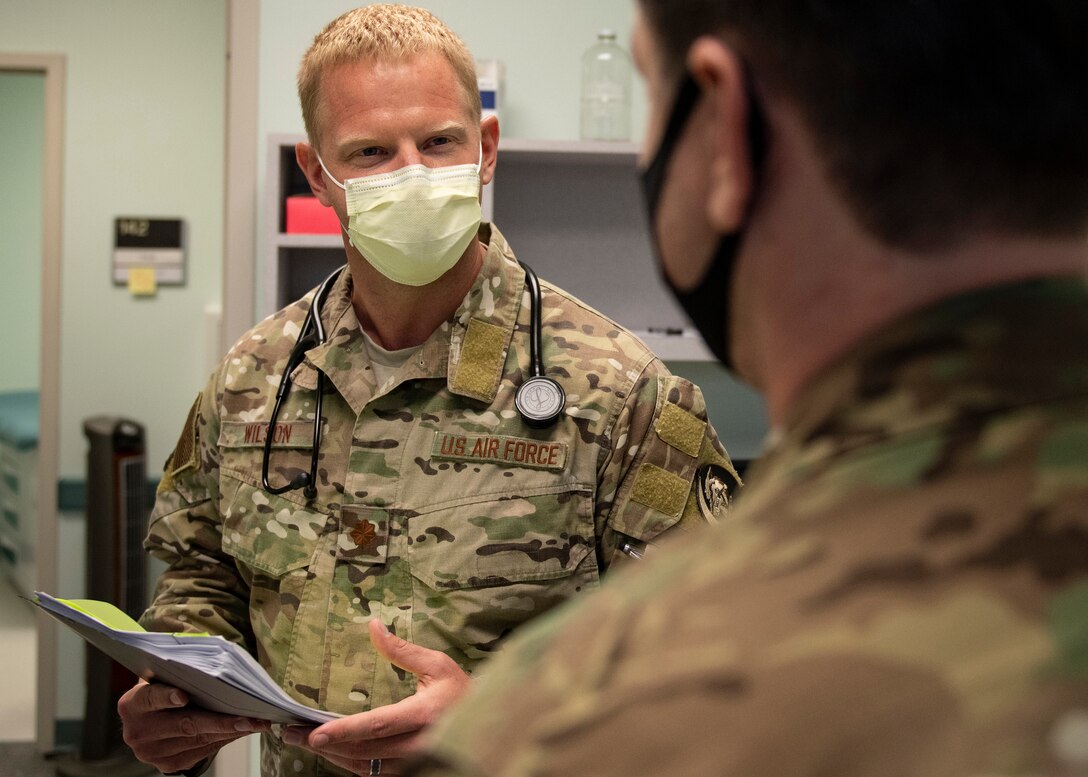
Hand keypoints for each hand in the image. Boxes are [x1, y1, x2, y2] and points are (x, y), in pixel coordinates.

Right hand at [118, 679, 270, 773]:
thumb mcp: (163, 675)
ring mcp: (152, 752)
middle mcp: (138, 732)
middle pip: (184, 725)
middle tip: (249, 717)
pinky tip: (242, 729)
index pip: (150, 698)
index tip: (184, 696)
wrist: (149, 719)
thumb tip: (217, 662)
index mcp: (132, 705)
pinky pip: (203, 751)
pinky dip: (225, 738)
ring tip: (257, 722)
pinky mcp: (168, 764)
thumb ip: (180, 670)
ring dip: (231, 731)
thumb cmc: (164, 687)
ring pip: (199, 740)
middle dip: (221, 721)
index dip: (167, 696)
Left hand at [282, 619, 472, 774]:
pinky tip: (336, 752)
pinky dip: (353, 763)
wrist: (490, 723)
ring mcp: (416, 762)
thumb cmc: (462, 691)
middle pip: (365, 751)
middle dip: (327, 745)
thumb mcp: (437, 665)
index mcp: (425, 714)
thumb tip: (373, 625)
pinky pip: (376, 773)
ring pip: (367, 767)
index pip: (378, 725)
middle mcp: (420, 744)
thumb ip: (402, 650)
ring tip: (307, 743)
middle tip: (294, 736)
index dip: (345, 731)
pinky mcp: (413, 770)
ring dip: (336, 756)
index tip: (315, 734)